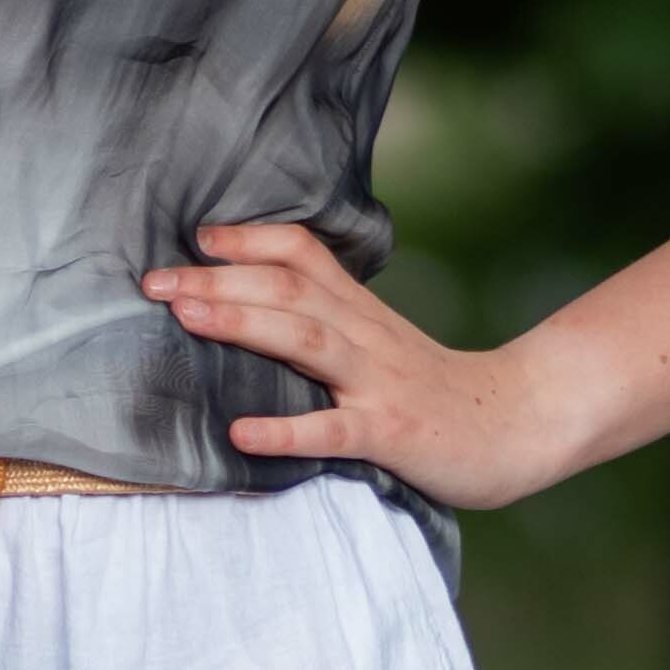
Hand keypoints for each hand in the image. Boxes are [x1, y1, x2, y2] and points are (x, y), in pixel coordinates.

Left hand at [141, 220, 545, 512]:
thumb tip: (259, 308)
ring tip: (186, 317)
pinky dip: (285, 430)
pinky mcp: (390, 432)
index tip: (196, 237)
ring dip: (242, 324)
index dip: (249, 240)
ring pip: (306, 341)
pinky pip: (332, 428)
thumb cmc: (435, 389)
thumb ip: (328, 322)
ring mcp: (378, 381)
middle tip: (153, 281)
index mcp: (360, 311)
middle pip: (288, 290)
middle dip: (217, 280)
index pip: (302, 254)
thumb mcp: (382, 342)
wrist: (516, 424)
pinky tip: (240, 432)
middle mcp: (365, 335)